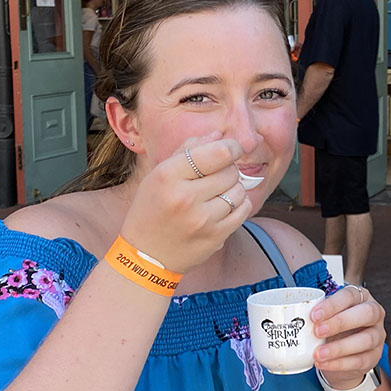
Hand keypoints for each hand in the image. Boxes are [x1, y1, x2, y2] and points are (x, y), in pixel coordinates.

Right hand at [120, 132, 252, 272]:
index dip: (231, 147)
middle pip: (230, 171)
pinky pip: (243, 210)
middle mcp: (185, 197)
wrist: (146, 256)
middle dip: (227, 170)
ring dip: (233, 189)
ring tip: (216, 194)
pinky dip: (239, 205)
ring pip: (238, 190)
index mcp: (167, 175)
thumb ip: (187, 150)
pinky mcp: (215, 237)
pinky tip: (224, 207)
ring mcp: (202, 220)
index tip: (231, 149)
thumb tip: (219, 135)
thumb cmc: (152, 209)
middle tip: (214, 178)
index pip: (217, 152)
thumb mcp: (159, 175)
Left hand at [312, 285, 385, 389]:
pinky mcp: (373, 357)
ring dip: (339, 347)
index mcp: (361, 297)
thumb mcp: (326, 317)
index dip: (333, 304)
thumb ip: (316, 315)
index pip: (351, 295)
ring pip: (366, 339)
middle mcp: (374, 314)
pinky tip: (323, 363)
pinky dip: (339, 363)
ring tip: (318, 353)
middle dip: (340, 322)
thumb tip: (293, 317)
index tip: (314, 315)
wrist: (343, 356)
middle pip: (366, 313)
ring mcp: (377, 336)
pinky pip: (360, 360)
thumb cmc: (334, 330)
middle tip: (317, 331)